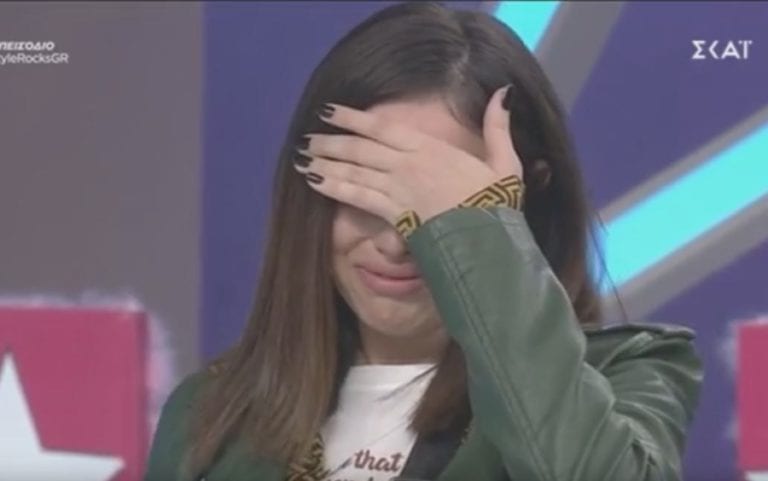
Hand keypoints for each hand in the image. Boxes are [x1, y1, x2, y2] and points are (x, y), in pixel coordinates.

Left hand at [294, 85, 523, 227]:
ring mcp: (399, 189)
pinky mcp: (394, 214)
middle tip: (307, 138)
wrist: (490, 242)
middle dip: (331, 142)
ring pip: (355, 170)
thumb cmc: (497, 205)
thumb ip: (497, 127)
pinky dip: (336, 187)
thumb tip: (502, 91)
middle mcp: (408, 164)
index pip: (382, 128)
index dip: (353, 118)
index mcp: (431, 148)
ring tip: (303, 158)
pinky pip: (359, 197)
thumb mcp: (506, 162)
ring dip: (327, 162)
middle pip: (361, 148)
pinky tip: (315, 182)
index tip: (329, 112)